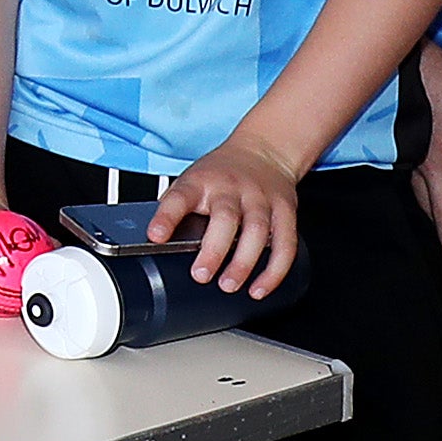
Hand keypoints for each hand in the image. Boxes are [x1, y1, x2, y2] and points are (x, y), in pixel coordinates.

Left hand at [149, 139, 304, 298]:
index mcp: (200, 182)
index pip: (180, 197)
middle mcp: (231, 188)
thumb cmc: (220, 175)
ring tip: (229, 285)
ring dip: (244, 263)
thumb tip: (156, 244)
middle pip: (225, 218)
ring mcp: (261, 199)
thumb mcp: (191, 182)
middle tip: (201, 275)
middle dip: (213, 250)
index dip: (166, 217)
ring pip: (258, 231)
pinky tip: (260, 288)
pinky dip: (275, 270)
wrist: (265, 152)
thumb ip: (176, 210)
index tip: (156, 236)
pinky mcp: (285, 210)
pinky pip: (285, 243)